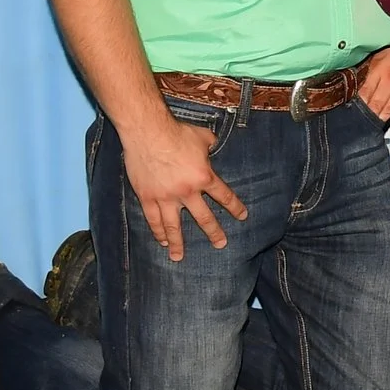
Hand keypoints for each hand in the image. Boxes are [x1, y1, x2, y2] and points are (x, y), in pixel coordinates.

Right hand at [122, 113, 247, 261]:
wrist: (148, 132)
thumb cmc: (177, 132)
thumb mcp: (203, 137)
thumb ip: (212, 146)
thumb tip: (215, 147)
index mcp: (204, 177)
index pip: (224, 196)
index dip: (235, 207)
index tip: (242, 217)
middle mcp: (187, 192)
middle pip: (203, 218)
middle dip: (214, 232)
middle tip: (220, 244)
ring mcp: (166, 197)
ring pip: (173, 226)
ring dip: (177, 243)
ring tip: (179, 257)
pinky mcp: (147, 196)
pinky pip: (153, 219)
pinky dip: (157, 231)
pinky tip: (160, 241)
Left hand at [358, 40, 389, 143]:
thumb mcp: (379, 57)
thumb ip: (368, 72)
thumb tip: (355, 85)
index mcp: (380, 70)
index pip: (364, 92)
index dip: (357, 103)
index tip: (351, 112)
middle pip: (375, 103)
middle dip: (367, 115)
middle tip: (359, 124)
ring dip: (380, 119)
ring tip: (373, 128)